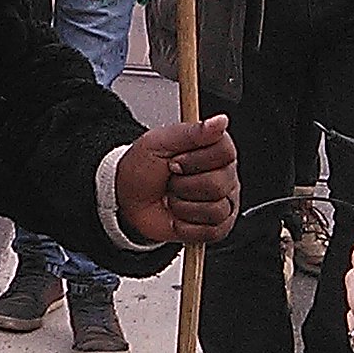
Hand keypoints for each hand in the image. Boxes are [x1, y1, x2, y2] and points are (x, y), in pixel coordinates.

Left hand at [113, 114, 237, 244]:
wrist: (128, 198)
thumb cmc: (143, 168)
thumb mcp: (159, 142)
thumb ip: (191, 132)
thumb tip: (220, 121)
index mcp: (214, 150)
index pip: (225, 152)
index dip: (195, 159)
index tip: (174, 159)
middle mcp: (225, 175)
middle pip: (219, 184)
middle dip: (184, 184)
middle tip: (171, 179)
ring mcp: (224, 202)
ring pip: (215, 209)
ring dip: (182, 205)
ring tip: (173, 197)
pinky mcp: (218, 227)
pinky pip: (210, 231)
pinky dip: (186, 225)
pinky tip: (178, 215)